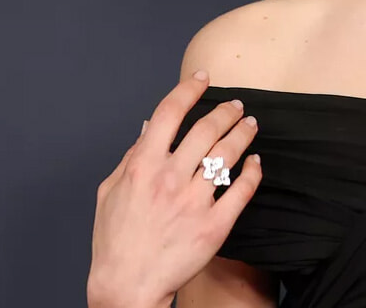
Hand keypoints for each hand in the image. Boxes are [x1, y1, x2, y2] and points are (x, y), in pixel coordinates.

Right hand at [88, 71, 261, 307]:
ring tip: (250, 123)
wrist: (127, 286)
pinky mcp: (214, 225)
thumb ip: (130, 157)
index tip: (202, 79)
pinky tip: (255, 161)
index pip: (169, 114)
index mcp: (142, 167)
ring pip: (227, 154)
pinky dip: (252, 171)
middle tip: (235, 105)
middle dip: (225, 111)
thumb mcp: (110, 192)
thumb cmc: (115, 242)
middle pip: (205, 129)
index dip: (188, 90)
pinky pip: (241, 190)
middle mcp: (170, 179)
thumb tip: (147, 129)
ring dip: (242, 133)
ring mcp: (194, 202)